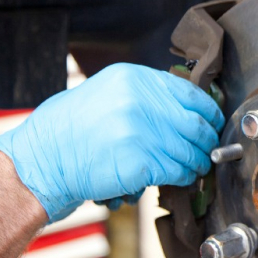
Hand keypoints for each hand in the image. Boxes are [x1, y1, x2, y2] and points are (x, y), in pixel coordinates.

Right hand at [0, 63, 223, 220]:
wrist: (43, 159)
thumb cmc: (72, 128)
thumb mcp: (108, 92)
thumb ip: (146, 95)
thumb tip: (187, 109)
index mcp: (135, 79)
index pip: (191, 93)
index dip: (209, 112)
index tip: (214, 123)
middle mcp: (140, 102)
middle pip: (196, 124)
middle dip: (208, 141)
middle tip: (209, 150)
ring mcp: (141, 133)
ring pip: (191, 150)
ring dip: (198, 162)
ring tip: (196, 166)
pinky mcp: (140, 163)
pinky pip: (178, 171)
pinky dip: (185, 176)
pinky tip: (181, 177)